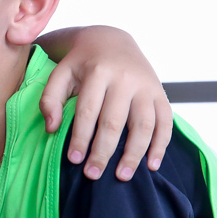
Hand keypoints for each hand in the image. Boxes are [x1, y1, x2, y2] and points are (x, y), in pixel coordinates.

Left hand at [38, 26, 171, 180]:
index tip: (73, 159)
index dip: (81, 137)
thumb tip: (51, 128)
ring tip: (121, 176)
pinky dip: (161, 145)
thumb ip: (50, 98)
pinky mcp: (160, 94)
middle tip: (93, 174)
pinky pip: (166, 122)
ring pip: (144, 125)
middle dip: (103, 151)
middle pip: (115, 122)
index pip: (88, 111)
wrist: (112, 41)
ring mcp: (146, 87)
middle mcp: (125, 79)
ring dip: (134, 154)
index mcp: (98, 73)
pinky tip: (152, 165)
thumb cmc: (82, 63)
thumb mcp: (60, 73)